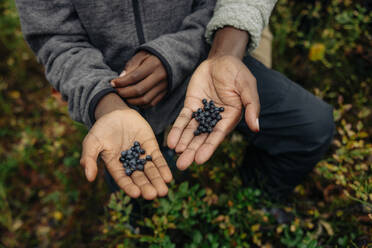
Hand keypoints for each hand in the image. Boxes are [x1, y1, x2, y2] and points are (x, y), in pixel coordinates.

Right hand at [80, 109, 172, 199]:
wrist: (115, 112)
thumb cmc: (101, 129)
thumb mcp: (92, 142)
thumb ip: (89, 159)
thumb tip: (89, 178)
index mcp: (115, 166)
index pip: (123, 179)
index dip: (130, 187)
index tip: (137, 194)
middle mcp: (130, 164)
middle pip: (139, 178)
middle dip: (147, 187)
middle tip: (154, 195)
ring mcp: (141, 156)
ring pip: (150, 171)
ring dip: (157, 180)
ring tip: (164, 190)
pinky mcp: (151, 147)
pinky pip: (158, 159)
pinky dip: (163, 168)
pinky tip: (169, 177)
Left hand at [111, 51, 167, 106]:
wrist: (171, 60)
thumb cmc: (151, 56)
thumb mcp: (141, 56)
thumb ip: (131, 66)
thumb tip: (120, 79)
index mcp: (153, 65)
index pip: (134, 77)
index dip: (122, 82)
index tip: (112, 83)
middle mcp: (160, 77)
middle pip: (139, 90)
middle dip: (124, 93)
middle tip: (116, 91)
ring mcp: (163, 86)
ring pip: (145, 99)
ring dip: (131, 101)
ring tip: (124, 97)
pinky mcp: (164, 93)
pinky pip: (151, 103)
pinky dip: (140, 104)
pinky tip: (133, 100)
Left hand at [167, 55, 259, 169]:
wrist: (221, 60)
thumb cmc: (237, 73)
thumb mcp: (247, 86)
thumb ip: (251, 106)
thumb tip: (256, 127)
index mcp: (230, 118)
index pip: (218, 136)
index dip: (209, 147)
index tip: (199, 160)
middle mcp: (215, 120)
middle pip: (202, 138)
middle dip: (192, 151)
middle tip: (181, 165)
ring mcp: (202, 114)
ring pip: (191, 131)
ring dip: (183, 143)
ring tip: (174, 155)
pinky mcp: (191, 106)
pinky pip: (183, 119)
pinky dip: (177, 129)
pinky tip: (171, 140)